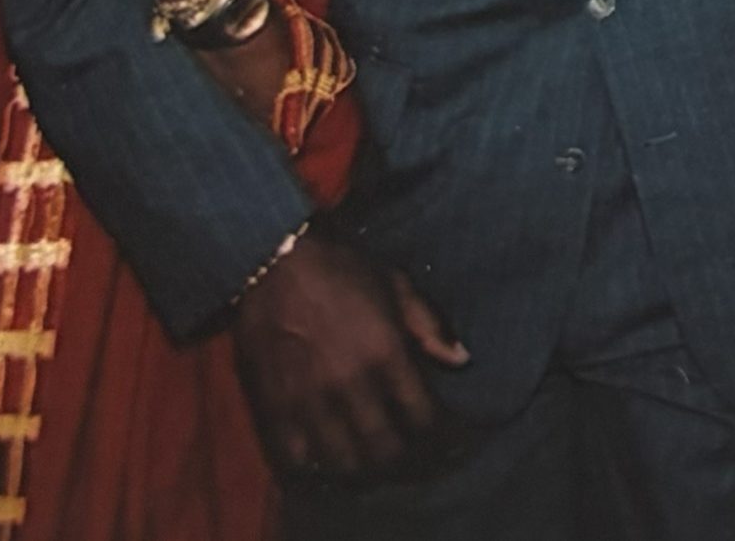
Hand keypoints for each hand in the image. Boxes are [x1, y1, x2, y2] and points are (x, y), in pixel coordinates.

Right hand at [232, 227, 467, 476]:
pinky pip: (297, 460)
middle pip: (386, 450)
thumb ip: (430, 327)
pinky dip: (317, 469)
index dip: (443, 438)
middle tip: (417, 461)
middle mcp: (349, 384)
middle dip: (408, 462)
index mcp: (385, 353)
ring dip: (366, 471)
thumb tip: (462, 361)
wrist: (272, 263)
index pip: (423, 418)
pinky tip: (330, 462)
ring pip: (344, 463)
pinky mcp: (274, 407)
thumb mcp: (397, 286)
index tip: (452, 442)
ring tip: (377, 465)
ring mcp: (309, 401)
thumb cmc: (341, 270)